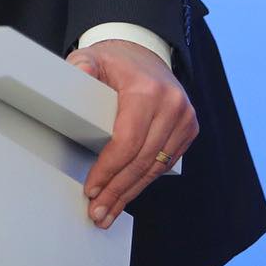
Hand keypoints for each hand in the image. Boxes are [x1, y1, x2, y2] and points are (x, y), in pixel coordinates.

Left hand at [66, 38, 197, 229]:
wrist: (144, 53)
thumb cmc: (114, 60)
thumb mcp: (92, 57)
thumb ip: (81, 66)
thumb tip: (77, 77)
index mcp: (148, 91)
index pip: (128, 141)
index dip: (109, 169)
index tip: (91, 189)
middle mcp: (172, 106)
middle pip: (142, 160)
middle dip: (117, 190)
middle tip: (97, 212)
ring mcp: (184, 119)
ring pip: (155, 167)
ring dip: (130, 192)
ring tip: (108, 212)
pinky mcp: (188, 129)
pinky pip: (165, 163)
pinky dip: (144, 181)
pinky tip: (127, 194)